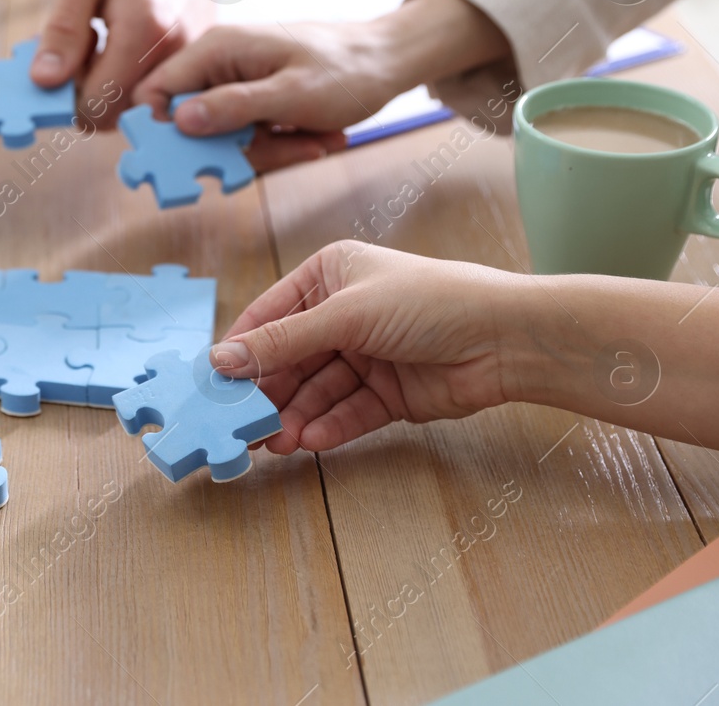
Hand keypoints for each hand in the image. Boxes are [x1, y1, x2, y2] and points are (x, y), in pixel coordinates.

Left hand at [30, 0, 215, 127]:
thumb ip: (63, 25)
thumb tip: (44, 80)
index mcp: (145, 33)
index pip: (96, 105)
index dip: (67, 91)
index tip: (66, 53)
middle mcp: (174, 58)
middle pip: (114, 114)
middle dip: (88, 90)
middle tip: (87, 43)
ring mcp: (189, 66)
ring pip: (132, 109)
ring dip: (109, 86)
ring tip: (107, 41)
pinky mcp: (194, 68)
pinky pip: (153, 95)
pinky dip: (130, 79)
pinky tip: (126, 44)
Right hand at [132, 23, 400, 170]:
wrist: (392, 62)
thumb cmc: (345, 70)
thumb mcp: (289, 95)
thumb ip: (232, 107)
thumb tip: (179, 121)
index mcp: (217, 51)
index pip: (157, 92)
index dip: (163, 130)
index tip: (190, 159)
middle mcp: (220, 66)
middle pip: (194, 126)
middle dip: (236, 150)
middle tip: (283, 150)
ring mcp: (238, 86)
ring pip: (226, 140)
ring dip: (269, 151)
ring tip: (314, 142)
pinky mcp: (256, 104)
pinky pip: (251, 138)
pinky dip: (282, 146)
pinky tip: (317, 139)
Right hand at [209, 242, 524, 453]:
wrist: (505, 338)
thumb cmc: (430, 302)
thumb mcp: (346, 314)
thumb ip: (283, 342)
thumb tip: (222, 360)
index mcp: (329, 275)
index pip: (270, 315)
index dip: (242, 349)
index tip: (213, 383)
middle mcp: (343, 314)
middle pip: (291, 359)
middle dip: (268, 393)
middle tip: (240, 425)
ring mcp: (366, 355)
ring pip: (315, 391)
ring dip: (294, 416)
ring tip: (275, 443)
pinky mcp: (387, 394)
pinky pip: (346, 412)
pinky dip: (327, 426)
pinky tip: (310, 441)